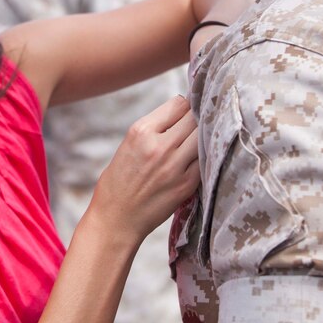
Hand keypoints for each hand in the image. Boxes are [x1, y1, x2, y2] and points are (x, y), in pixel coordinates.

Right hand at [89, 95, 199, 245]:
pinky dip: (205, 156)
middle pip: (195, 117)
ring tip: (199, 141)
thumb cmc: (119, 181)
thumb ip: (154, 128)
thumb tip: (182, 113)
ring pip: (204, 136)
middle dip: (198, 118)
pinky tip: (198, 159)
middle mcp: (159, 145)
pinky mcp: (186, 185)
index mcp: (141, 131)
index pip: (179, 103)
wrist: (116, 220)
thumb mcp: (129, 144)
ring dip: (204, 136)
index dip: (185, 106)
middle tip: (197, 125)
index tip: (186, 112)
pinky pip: (205, 160)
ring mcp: (175, 166)